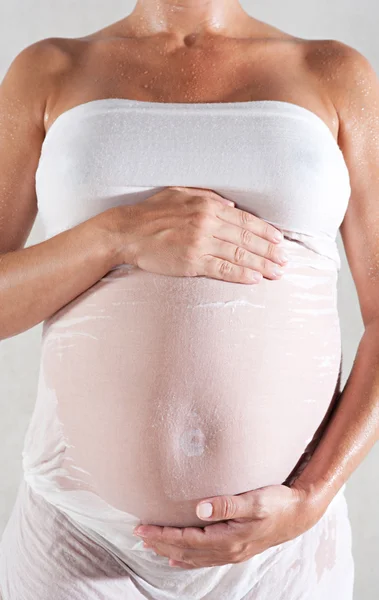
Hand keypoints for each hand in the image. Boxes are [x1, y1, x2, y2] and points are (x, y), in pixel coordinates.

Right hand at [105, 186, 287, 283]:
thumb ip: (208, 197)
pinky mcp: (191, 262)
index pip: (245, 220)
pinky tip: (255, 278)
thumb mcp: (180, 194)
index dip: (265, 231)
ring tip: (277, 272)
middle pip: (247, 238)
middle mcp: (207, 223)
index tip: (280, 240)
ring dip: (261, 264)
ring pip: (238, 254)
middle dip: (269, 250)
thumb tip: (232, 206)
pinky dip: (240, 274)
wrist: (127, 232)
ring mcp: (200, 243)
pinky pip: (222, 269)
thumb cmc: (152, 212)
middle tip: (285, 260)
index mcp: (208, 205)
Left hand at [133, 483, 323, 568]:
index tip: (142, 529)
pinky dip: (188, 560)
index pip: (186, 539)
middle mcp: (228, 550)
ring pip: (193, 557)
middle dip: (160, 544)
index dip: (163, 535)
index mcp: (228, 538)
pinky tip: (179, 559)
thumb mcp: (254, 500)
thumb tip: (199, 508)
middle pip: (186, 551)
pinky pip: (206, 559)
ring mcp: (232, 552)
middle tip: (138, 536)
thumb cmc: (277, 503)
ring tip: (152, 546)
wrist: (300, 515)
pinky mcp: (237, 549)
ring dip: (171, 552)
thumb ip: (227, 504)